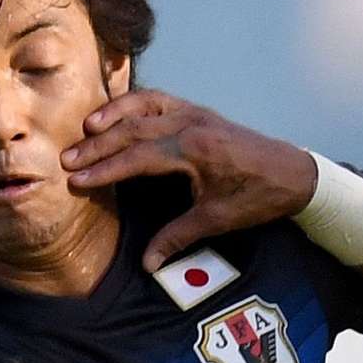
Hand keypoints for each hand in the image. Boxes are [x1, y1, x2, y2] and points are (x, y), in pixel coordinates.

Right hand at [62, 90, 316, 266]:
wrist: (293, 173)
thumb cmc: (257, 196)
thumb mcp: (217, 219)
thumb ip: (178, 237)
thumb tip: (148, 263)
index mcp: (195, 150)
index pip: (138, 156)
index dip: (105, 169)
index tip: (78, 179)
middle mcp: (191, 124)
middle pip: (133, 129)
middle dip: (98, 146)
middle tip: (68, 160)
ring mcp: (194, 113)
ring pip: (143, 106)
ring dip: (112, 117)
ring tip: (85, 129)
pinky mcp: (197, 111)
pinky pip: (158, 99)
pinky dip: (133, 102)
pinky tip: (114, 113)